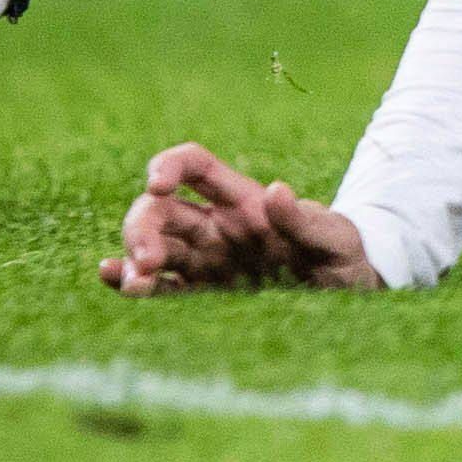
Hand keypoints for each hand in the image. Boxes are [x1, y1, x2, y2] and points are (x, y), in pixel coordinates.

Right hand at [97, 142, 381, 294]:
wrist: (347, 293)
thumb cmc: (342, 253)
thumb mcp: (333, 236)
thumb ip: (304, 219)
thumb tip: (276, 191)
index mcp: (243, 200)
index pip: (195, 167)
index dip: (170, 166)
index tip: (157, 184)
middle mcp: (215, 226)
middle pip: (162, 210)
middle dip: (144, 226)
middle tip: (148, 260)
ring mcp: (205, 260)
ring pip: (155, 247)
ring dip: (135, 258)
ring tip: (133, 279)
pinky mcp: (203, 295)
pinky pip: (162, 287)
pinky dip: (135, 284)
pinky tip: (114, 281)